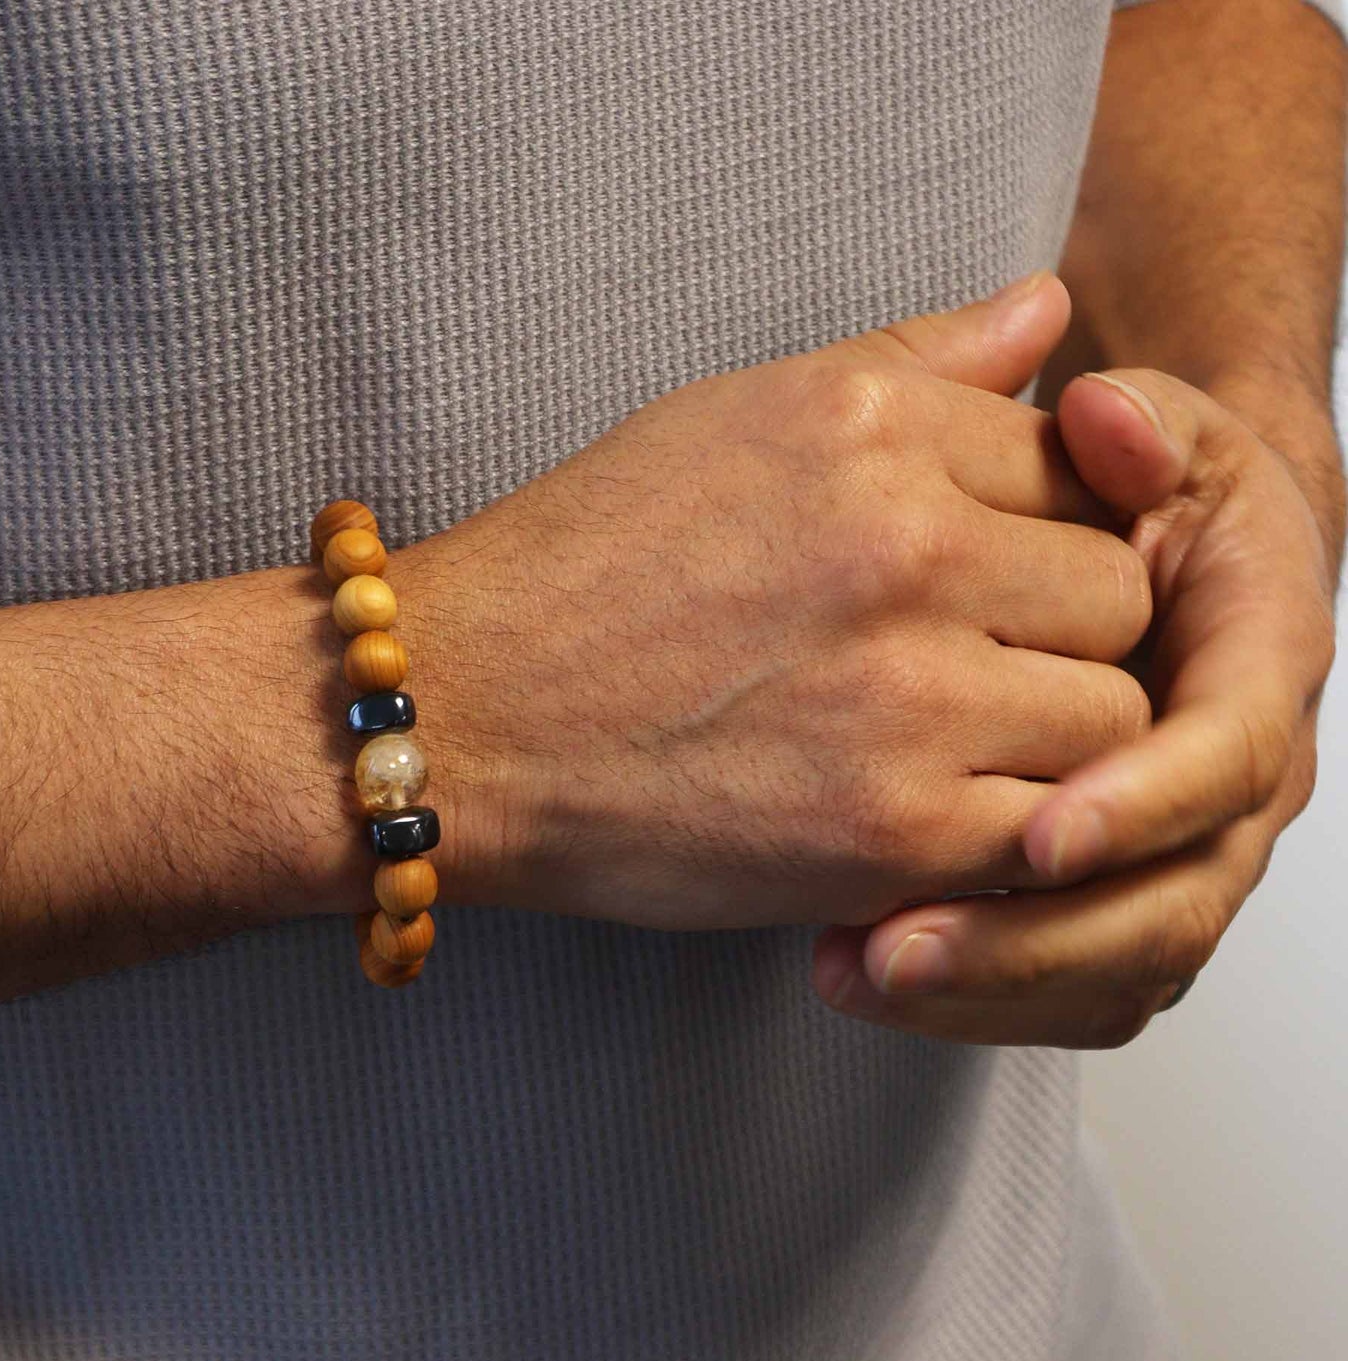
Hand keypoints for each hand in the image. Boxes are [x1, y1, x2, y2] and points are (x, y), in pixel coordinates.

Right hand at [383, 274, 1152, 929]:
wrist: (460, 717)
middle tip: (969, 674)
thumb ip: (911, 360)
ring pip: (1112, 718)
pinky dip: (1017, 835)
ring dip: (1049, 744)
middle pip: (1117, 594)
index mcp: (872, 426)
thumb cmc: (582, 566)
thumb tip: (1048, 308)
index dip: (1037, 536)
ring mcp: (907, 693)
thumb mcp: (732, 415)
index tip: (972, 586)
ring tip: (950, 752)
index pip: (1079, 470)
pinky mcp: (891, 831)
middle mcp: (905, 544)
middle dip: (1060, 638)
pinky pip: (1060, 832)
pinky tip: (931, 819)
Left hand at [812, 366, 1337, 1045]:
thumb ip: (1142, 425)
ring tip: (853, 971)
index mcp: (1256, 675)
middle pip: (1168, 908)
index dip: (1140, 803)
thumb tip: (1103, 412)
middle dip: (1036, 939)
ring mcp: (1170, 853)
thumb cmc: (1156, 497)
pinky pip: (1064, 983)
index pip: (1224, 764)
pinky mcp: (1111, 895)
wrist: (1160, 554)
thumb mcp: (1160, 438)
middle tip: (901, 947)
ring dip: (986, 986)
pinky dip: (973, 995)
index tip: (1036, 833)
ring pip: (1112, 969)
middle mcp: (1225, 788)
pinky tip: (858, 971)